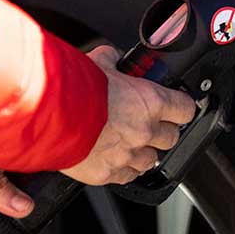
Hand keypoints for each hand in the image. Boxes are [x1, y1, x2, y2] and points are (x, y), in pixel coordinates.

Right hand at [62, 45, 198, 185]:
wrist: (49, 116)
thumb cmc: (73, 89)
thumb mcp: (98, 62)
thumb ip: (113, 60)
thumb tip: (114, 57)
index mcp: (150, 101)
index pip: (185, 108)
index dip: (181, 107)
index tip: (177, 106)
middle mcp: (144, 130)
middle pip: (171, 137)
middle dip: (162, 130)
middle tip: (148, 123)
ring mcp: (128, 155)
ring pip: (151, 160)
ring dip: (144, 152)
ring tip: (129, 142)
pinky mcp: (109, 173)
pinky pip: (128, 176)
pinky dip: (125, 169)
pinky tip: (116, 159)